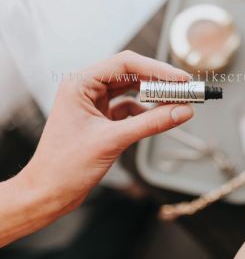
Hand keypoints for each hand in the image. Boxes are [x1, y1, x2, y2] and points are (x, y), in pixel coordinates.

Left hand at [0, 51, 193, 246]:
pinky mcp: (101, 118)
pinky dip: (144, 112)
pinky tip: (155, 118)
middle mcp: (86, 88)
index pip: (124, 65)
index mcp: (80, 83)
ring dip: (152, 96)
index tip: (180, 79)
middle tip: (183, 89)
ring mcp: (94, 103)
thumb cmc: (64, 166)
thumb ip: (150, 123)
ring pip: (130, 91)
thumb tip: (182, 111)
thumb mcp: (112, 140)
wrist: (48, 193)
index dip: (156, 69)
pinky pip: (128, 108)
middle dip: (157, 82)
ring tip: (174, 101)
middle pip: (130, 75)